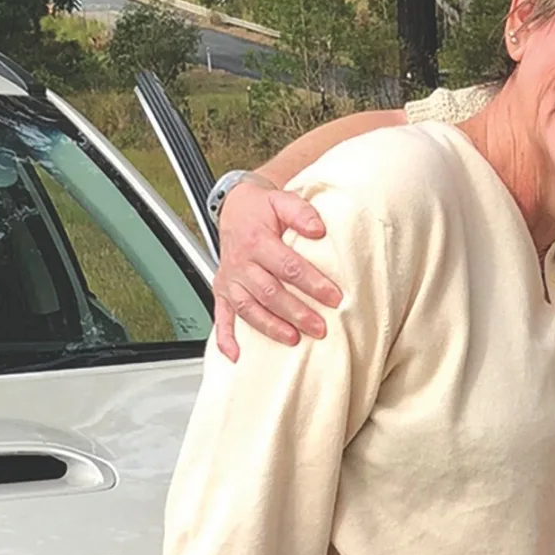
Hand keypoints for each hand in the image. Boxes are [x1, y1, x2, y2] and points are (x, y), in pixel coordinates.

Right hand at [212, 181, 339, 360]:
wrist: (234, 207)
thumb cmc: (261, 208)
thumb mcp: (282, 199)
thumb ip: (300, 212)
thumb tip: (318, 228)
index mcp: (256, 241)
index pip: (288, 267)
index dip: (312, 283)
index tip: (334, 297)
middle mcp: (240, 263)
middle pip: (270, 292)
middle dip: (297, 312)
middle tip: (320, 326)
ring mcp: (230, 279)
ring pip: (249, 308)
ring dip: (271, 326)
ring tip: (293, 339)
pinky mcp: (222, 291)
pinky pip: (221, 316)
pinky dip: (225, 337)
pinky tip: (236, 354)